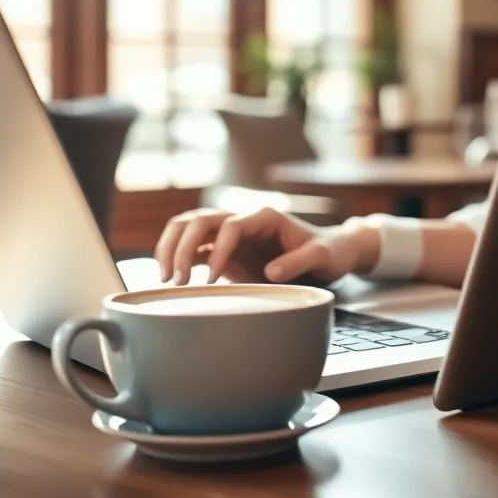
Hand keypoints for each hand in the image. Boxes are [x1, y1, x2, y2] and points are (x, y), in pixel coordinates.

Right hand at [153, 207, 378, 286]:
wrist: (330, 253)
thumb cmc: (328, 251)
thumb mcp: (323, 256)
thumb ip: (299, 262)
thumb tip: (271, 273)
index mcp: (265, 216)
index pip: (230, 225)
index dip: (217, 250)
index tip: (210, 279)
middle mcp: (243, 219)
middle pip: (199, 220)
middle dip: (181, 246)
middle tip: (176, 279)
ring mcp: (231, 234)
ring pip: (189, 228)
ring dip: (172, 248)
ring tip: (166, 279)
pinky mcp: (224, 249)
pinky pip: (194, 247)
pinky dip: (178, 258)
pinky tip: (172, 281)